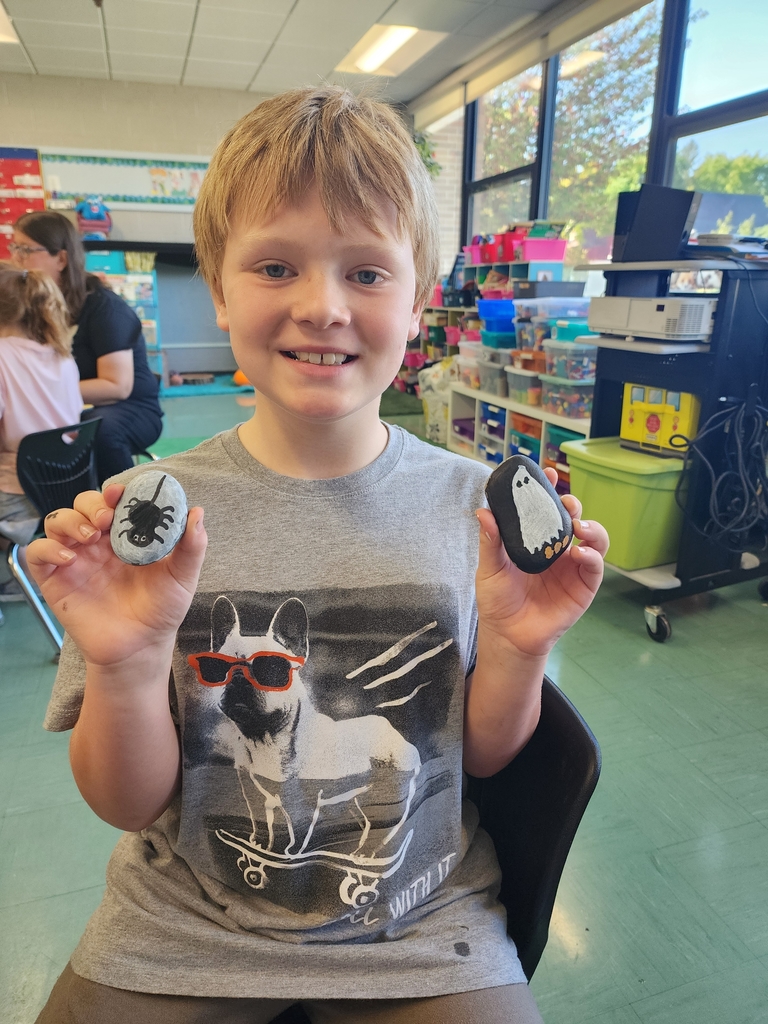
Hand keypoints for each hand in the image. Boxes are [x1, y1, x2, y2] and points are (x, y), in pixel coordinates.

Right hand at [26, 483, 206, 667]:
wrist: (141, 647)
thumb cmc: (161, 610)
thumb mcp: (182, 577)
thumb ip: (191, 546)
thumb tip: (197, 512)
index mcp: (126, 536)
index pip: (113, 503)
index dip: (114, 493)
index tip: (121, 493)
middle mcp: (97, 543)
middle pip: (82, 506)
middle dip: (91, 504)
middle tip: (105, 519)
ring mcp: (75, 560)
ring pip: (57, 522)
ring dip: (69, 520)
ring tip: (90, 536)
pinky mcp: (55, 580)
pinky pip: (38, 554)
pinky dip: (47, 549)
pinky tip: (69, 559)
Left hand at [474, 468, 607, 658]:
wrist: (508, 636)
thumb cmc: (498, 601)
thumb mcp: (489, 569)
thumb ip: (490, 542)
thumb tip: (483, 511)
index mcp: (536, 540)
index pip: (545, 509)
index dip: (549, 490)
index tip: (547, 473)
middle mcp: (558, 549)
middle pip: (573, 518)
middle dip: (573, 505)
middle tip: (566, 502)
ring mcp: (573, 567)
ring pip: (594, 538)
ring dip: (591, 527)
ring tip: (579, 527)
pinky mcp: (584, 587)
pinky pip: (595, 566)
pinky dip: (592, 556)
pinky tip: (580, 554)